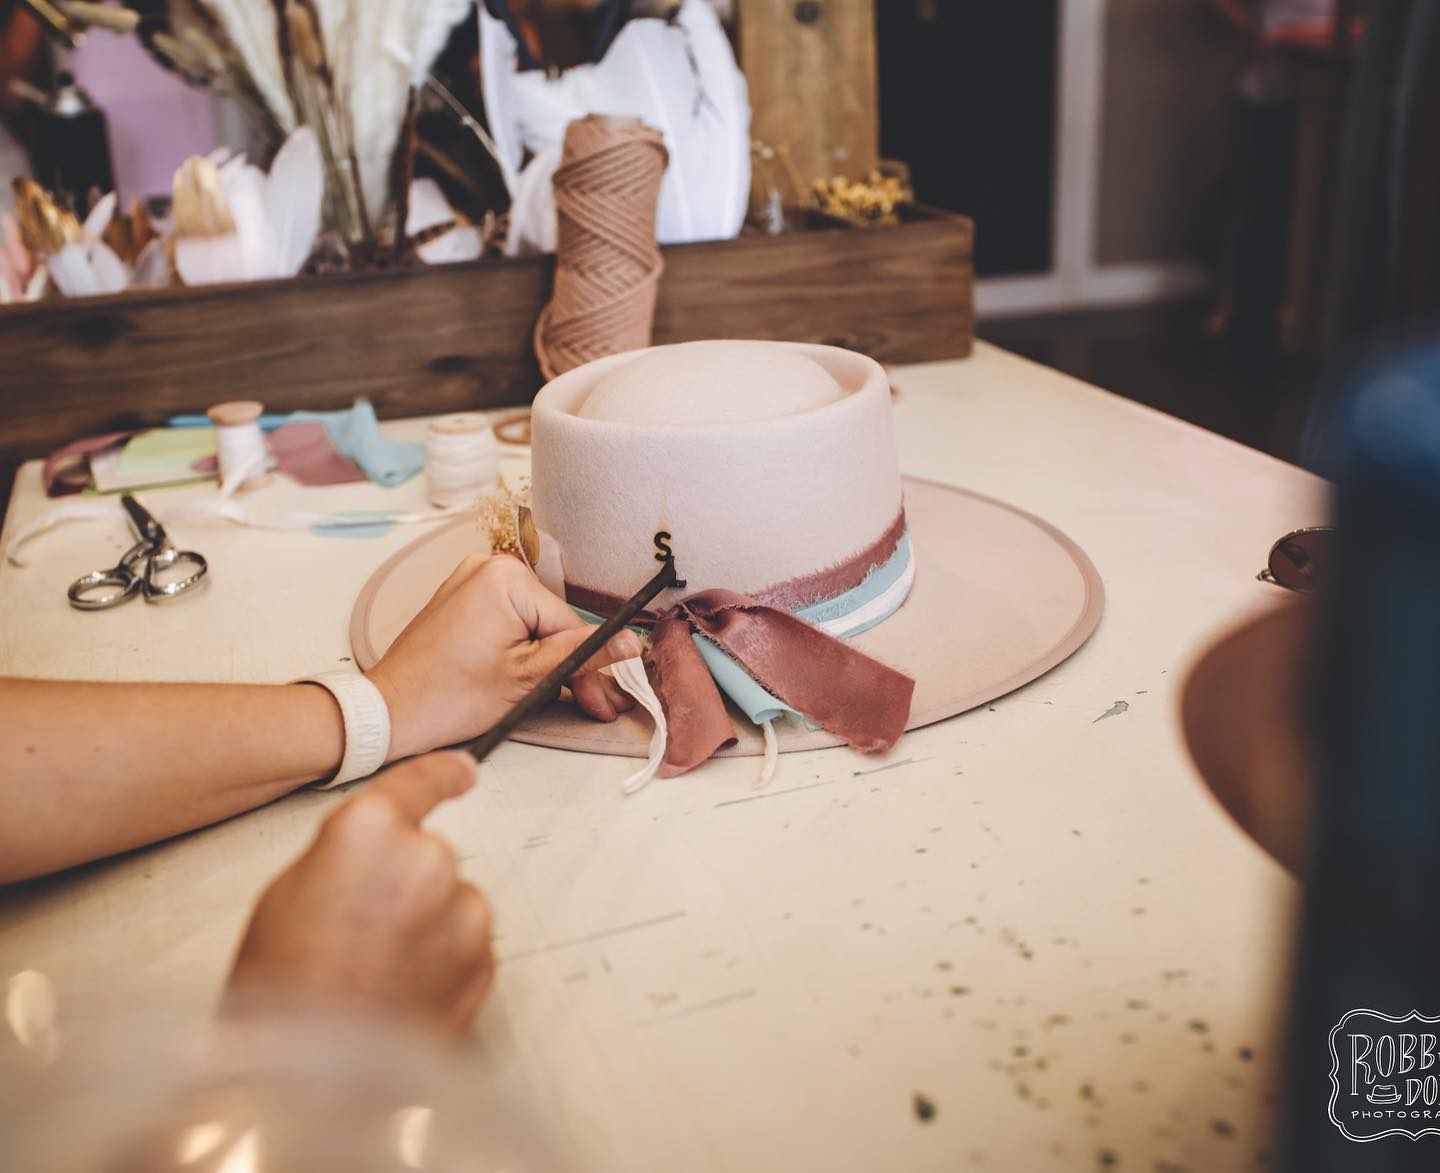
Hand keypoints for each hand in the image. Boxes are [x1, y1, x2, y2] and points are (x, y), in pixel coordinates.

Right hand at [228, 753, 491, 1038]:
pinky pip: (466, 946)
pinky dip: (443, 962)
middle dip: (405, 883)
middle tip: (358, 931)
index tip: (462, 769)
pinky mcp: (484, 960)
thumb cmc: (284, 989)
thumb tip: (375, 857)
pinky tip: (400, 990)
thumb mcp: (291, 893)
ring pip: (453, 902)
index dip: (443, 773)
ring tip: (376, 970)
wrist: (309, 1077)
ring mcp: (463, 912)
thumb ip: (347, 856)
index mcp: (371, 831)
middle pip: (428, 855)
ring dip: (428, 925)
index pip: (419, 782)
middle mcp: (428, 860)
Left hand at [367, 554, 639, 758]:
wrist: (388, 714)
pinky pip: (507, 622)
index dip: (590, 668)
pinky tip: (532, 680)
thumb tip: (631, 642)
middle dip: (571, 667)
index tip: (604, 702)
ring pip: (532, 625)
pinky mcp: (460, 600)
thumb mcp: (529, 678)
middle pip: (551, 622)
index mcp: (506, 578)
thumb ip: (583, 655)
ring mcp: (470, 581)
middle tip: (593, 705)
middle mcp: (487, 567)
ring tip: (563, 698)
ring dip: (548, 661)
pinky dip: (521, 651)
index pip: (569, 623)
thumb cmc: (450, 698)